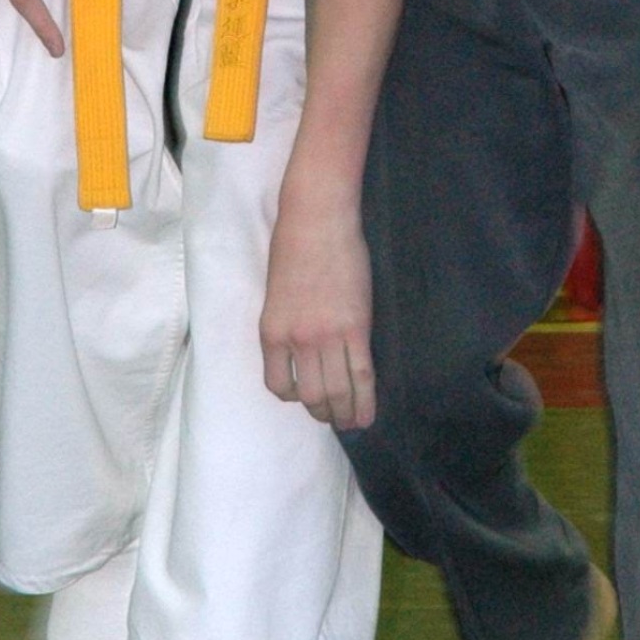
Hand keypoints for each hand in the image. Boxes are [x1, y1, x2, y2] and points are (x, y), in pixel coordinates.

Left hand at [259, 184, 376, 429]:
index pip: (278, 384)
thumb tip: (304, 352)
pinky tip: (368, 413)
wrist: (318, 218)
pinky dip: (365, 400)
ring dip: (345, 413)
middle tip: (334, 417)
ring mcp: (327, 335)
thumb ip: (287, 325)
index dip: (293, 398)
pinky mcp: (356, 328)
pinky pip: (361, 375)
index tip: (305, 398)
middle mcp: (296, 340)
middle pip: (310, 395)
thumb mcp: (276, 294)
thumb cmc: (294, 246)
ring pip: (336, 391)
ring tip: (352, 422)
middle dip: (323, 412)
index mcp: (271, 332)